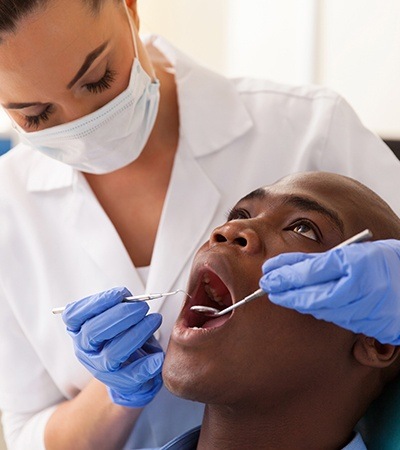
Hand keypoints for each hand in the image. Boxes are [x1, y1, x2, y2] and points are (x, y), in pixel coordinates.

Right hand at [62, 287, 163, 406]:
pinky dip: (145, 367)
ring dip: (136, 334)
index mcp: (78, 329)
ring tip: (154, 320)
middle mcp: (84, 349)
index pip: (73, 316)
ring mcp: (99, 368)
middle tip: (143, 307)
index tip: (121, 294)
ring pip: (112, 354)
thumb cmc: (120, 334)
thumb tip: (130, 298)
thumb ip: (119, 305)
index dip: (96, 303)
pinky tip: (158, 357)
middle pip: (93, 333)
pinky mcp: (117, 383)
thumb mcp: (114, 316)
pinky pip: (129, 377)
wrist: (130, 368)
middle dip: (120, 315)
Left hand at [259, 240, 399, 343]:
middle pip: (312, 295)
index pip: (312, 272)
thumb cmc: (382, 262)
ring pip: (321, 309)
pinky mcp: (367, 326)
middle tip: (266, 287)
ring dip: (297, 302)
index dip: (286, 274)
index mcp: (357, 267)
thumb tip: (285, 267)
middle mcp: (361, 292)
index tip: (267, 274)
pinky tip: (304, 304)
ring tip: (279, 295)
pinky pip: (334, 317)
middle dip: (285, 292)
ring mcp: (365, 312)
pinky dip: (316, 310)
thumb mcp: (352, 253)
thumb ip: (318, 262)